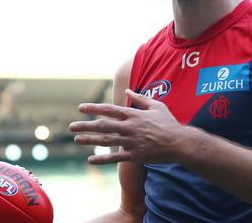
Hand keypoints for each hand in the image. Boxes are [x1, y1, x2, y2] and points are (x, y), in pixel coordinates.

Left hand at [69, 89, 184, 163]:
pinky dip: (102, 159)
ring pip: (106, 141)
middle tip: (71, 126)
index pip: (109, 110)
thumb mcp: (157, 105)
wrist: (180, 143)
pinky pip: (115, 158)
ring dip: (89, 140)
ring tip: (76, 139)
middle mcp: (130, 127)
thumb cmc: (169, 123)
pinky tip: (90, 160)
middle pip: (103, 125)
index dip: (93, 108)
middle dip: (85, 125)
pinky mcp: (135, 155)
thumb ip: (140, 98)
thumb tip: (127, 90)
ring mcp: (132, 142)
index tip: (81, 108)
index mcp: (134, 115)